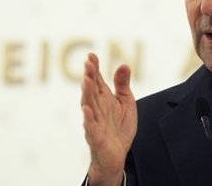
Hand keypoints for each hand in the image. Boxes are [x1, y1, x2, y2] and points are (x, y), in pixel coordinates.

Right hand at [81, 53, 137, 185]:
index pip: (97, 80)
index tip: (91, 55)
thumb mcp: (126, 102)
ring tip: (86, 80)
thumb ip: (122, 84)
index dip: (94, 68)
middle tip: (88, 64)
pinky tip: (86, 109)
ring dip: (87, 93)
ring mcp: (95, 121)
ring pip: (89, 105)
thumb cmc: (119, 128)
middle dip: (90, 77)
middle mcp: (97, 108)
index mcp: (104, 98)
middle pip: (92, 90)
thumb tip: (124, 64)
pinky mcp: (96, 136)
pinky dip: (88, 118)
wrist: (117, 155)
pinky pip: (91, 127)